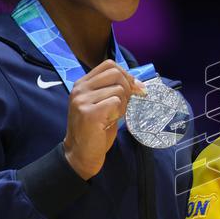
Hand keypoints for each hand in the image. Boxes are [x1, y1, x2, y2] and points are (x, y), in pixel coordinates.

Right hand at [63, 60, 145, 179]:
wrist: (81, 153)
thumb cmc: (95, 130)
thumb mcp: (103, 104)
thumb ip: (114, 91)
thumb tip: (139, 84)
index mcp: (82, 84)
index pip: (109, 65)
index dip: (126, 75)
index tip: (135, 89)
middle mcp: (80, 89)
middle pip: (115, 74)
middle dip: (128, 88)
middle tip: (127, 104)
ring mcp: (82, 100)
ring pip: (118, 90)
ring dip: (123, 105)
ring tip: (114, 116)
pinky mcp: (89, 113)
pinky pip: (115, 102)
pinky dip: (119, 112)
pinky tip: (110, 122)